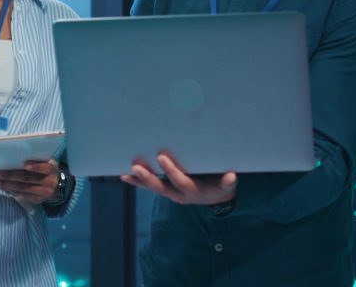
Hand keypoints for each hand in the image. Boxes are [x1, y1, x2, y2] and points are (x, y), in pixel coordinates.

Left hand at [0, 159, 60, 202]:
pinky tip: (1, 186)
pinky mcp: (38, 200)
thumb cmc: (47, 169)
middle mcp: (50, 182)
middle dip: (9, 176)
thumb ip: (36, 160)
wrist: (58, 185)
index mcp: (52, 169)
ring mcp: (44, 192)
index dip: (35, 166)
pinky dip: (10, 190)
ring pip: (22, 188)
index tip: (25, 164)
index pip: (44, 168)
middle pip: (27, 179)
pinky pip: (22, 195)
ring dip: (5, 184)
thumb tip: (14, 158)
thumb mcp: (47, 162)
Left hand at [120, 153, 236, 205]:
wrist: (216, 199)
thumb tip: (231, 176)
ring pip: (152, 188)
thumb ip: (227, 182)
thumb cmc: (221, 186)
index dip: (171, 170)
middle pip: (161, 187)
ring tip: (125, 173)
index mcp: (193, 191)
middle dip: (148, 177)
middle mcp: (179, 194)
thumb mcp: (227, 186)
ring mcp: (171, 193)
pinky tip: (123, 176)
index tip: (162, 157)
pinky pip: (149, 187)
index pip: (180, 181)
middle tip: (136, 167)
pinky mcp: (166, 190)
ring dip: (139, 181)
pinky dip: (137, 182)